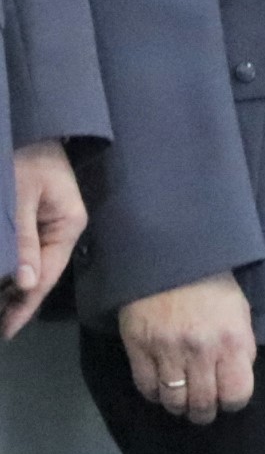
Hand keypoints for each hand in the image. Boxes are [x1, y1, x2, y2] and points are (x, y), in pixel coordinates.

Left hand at [3, 138, 85, 338]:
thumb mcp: (17, 199)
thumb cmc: (23, 157)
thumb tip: (25, 284)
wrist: (26, 123)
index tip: (6, 330)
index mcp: (69, 224)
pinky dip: (11, 266)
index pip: (46, 274)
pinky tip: (2, 282)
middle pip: (39, 273)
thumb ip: (22, 241)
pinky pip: (24, 248)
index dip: (25, 304)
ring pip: (29, 263)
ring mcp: (50, 222)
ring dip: (11, 285)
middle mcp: (63, 228)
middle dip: (16, 300)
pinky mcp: (35, 216)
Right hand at [121, 273, 255, 422]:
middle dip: (204, 412)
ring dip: (179, 407)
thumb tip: (236, 378)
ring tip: (182, 401)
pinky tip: (161, 388)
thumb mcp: (239, 313)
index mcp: (232, 341)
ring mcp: (167, 350)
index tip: (228, 399)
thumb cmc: (211, 285)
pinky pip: (145, 386)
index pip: (237, 394)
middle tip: (203, 409)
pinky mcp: (138, 347)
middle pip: (202, 403)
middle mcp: (201, 351)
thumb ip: (241, 348)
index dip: (233, 402)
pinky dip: (154, 394)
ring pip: (173, 401)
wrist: (169, 259)